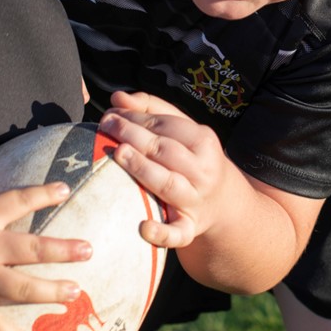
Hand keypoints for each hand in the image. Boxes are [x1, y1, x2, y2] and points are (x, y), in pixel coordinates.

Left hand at [99, 90, 240, 249]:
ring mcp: (197, 200)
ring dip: (142, 169)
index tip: (111, 112)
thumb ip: (151, 109)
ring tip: (119, 154)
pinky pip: (177, 233)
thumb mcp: (183, 131)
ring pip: (168, 184)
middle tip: (106, 125)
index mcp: (204, 141)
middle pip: (165, 150)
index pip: (166, 124)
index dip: (136, 116)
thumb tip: (117, 97)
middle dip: (134, 135)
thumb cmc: (193, 159)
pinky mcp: (190, 227)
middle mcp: (203, 170)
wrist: (224, 203)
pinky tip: (142, 227)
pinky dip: (161, 233)